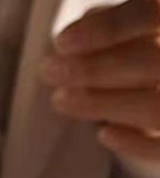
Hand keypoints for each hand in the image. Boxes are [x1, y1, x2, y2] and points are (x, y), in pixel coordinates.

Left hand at [41, 0, 159, 162]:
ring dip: (101, 104)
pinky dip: (134, 143)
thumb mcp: (144, 29)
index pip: (154, 12)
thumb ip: (122, 22)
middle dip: (94, 70)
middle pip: (152, 63)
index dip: (109, 28)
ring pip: (154, 107)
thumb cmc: (153, 54)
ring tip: (61, 99)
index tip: (62, 42)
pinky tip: (103, 133)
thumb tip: (80, 31)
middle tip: (50, 71)